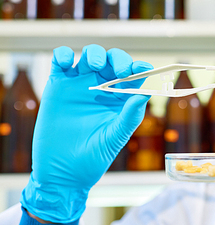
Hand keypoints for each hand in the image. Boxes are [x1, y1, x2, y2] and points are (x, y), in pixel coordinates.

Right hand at [21, 45, 152, 223]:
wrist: (62, 171)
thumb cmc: (94, 157)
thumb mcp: (116, 137)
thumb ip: (130, 115)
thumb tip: (146, 94)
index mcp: (120, 99)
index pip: (134, 75)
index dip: (140, 68)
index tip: (143, 69)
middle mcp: (102, 88)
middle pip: (113, 61)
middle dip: (119, 59)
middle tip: (121, 70)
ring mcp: (79, 85)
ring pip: (90, 56)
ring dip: (95, 53)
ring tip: (96, 65)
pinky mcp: (57, 86)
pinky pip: (59, 61)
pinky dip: (63, 54)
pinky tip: (67, 62)